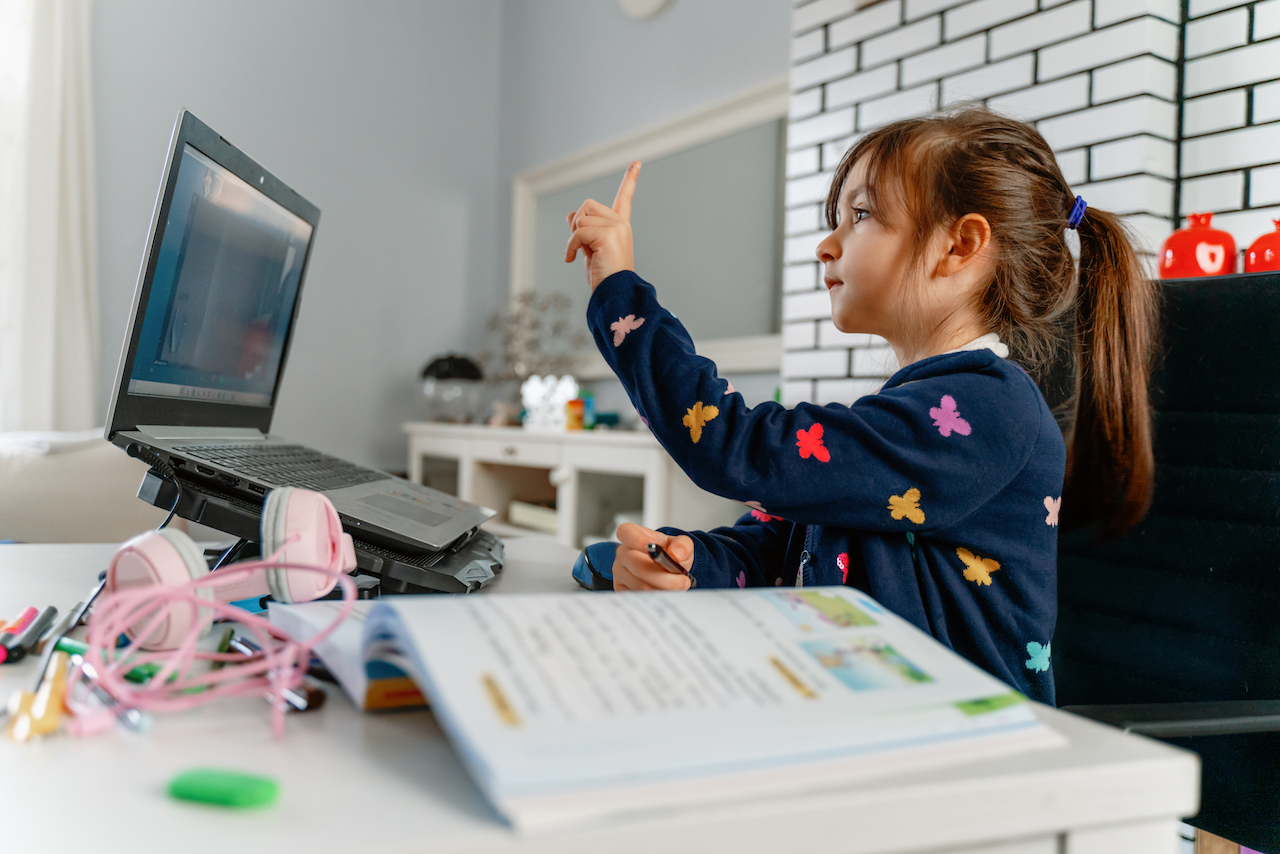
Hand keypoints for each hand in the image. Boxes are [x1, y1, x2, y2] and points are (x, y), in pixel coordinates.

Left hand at [565, 161, 639, 290]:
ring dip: (574, 238)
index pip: (624, 198)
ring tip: (581, 256)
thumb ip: (582, 231)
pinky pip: (578, 231)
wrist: (614, 294)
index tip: (636, 163)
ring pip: (581, 218)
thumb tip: (571, 215)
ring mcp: (617, 228)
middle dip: (577, 225)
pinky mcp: (609, 234)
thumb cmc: (603, 277)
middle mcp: (621, 224)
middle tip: (580, 248)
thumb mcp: (589, 250)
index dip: (629, 180)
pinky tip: (573, 260)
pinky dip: (571, 246)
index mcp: (620, 226)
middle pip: (587, 206)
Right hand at [612, 522, 693, 590]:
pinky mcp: (621, 590)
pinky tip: (663, 591)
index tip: (654, 549)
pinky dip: (656, 598)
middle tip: (682, 581)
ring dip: (663, 590)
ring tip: (675, 587)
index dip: (638, 541)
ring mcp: (619, 573)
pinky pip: (639, 598)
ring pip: (642, 587)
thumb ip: (683, 545)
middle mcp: (622, 554)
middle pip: (640, 567)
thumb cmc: (668, 554)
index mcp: (633, 535)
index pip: (626, 533)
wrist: (667, 569)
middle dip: (665, 578)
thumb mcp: (681, 544)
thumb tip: (676, 554)